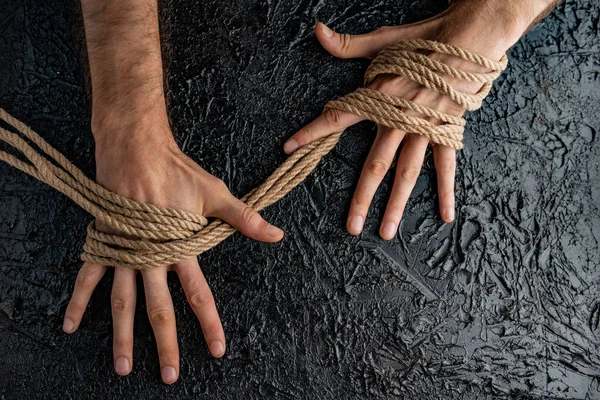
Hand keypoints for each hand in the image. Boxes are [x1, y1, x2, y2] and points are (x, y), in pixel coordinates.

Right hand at [62, 114, 283, 382]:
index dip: (209, 323)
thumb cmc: (178, 170)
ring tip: (123, 367)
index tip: (216, 349)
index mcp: (181, 247)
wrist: (136, 147)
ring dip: (122, 336)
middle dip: (165, 343)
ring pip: (122, 302)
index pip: (198, 293)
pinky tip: (69, 325)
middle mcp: (152, 255)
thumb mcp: (216, 193)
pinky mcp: (103, 240)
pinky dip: (78, 300)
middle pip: (159, 308)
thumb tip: (277, 233)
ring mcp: (124, 250)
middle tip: (169, 375)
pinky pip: (89, 276)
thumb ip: (243, 219)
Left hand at [284, 0, 552, 238]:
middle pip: (377, 163)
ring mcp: (427, 127)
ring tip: (386, 232)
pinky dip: (446, 189)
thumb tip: (317, 31)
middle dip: (362, 197)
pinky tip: (446, 214)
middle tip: (352, 226)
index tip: (290, 148)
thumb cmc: (426, 38)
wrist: (475, 33)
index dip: (314, 132)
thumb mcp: (386, 38)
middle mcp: (402, 117)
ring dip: (397, 204)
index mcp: (382, 94)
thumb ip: (349, 44)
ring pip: (408, 172)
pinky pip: (446, 164)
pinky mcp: (449, 130)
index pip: (341, 116)